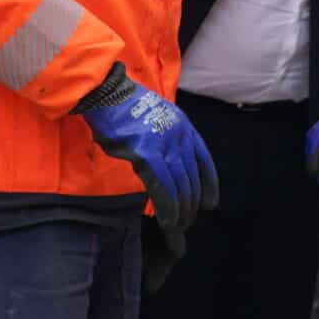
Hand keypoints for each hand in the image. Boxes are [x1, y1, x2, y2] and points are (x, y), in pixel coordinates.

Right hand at [76, 65, 219, 231]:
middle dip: (191, 202)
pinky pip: (162, 186)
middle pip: (192, 177)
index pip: (203, 160)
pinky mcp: (147, 154)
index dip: (209, 183)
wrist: (108, 93)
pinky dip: (167, 205)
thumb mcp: (158, 116)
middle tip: (188, 221)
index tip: (210, 202)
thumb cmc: (125, 107)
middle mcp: (179, 136)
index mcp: (184, 126)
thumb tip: (168, 162)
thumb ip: (167, 137)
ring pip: (180, 184)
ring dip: (180, 209)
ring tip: (179, 225)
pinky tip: (167, 218)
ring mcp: (164, 144)